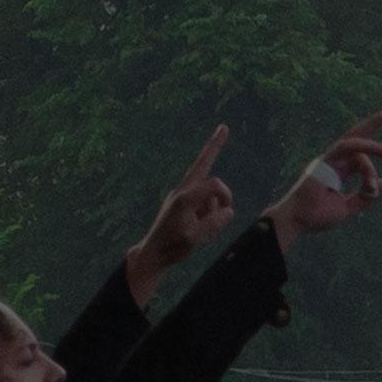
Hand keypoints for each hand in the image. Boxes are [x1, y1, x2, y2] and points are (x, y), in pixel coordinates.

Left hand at [127, 125, 236, 299]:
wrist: (152, 254)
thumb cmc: (172, 248)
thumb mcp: (195, 239)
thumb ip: (214, 223)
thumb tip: (229, 210)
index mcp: (184, 199)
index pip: (213, 185)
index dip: (225, 194)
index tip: (229, 208)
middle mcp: (181, 192)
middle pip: (201, 164)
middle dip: (213, 147)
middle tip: (224, 127)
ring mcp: (180, 196)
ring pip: (207, 192)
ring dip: (212, 207)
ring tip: (201, 229)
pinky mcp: (180, 203)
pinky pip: (201, 201)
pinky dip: (206, 212)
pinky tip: (198, 228)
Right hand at [265, 108, 381, 240]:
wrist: (298, 222)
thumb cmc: (316, 217)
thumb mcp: (346, 208)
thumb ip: (364, 197)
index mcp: (338, 171)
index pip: (359, 155)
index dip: (377, 154)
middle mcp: (333, 162)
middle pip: (355, 137)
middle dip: (372, 123)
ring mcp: (327, 160)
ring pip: (355, 144)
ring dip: (376, 147)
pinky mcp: (324, 161)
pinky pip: (347, 147)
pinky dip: (365, 149)